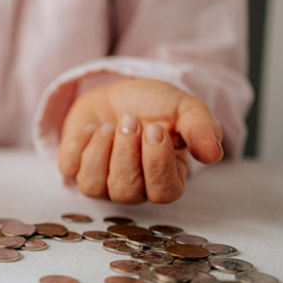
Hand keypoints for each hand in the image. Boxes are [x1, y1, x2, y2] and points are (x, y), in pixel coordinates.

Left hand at [58, 78, 222, 203]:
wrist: (121, 91)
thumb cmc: (155, 106)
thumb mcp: (184, 109)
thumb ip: (201, 128)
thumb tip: (214, 154)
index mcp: (166, 180)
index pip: (163, 192)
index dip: (157, 162)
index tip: (155, 129)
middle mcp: (134, 189)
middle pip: (126, 190)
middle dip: (126, 152)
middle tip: (131, 121)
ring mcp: (101, 182)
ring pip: (93, 186)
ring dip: (101, 150)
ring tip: (110, 124)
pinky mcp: (75, 168)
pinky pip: (68, 168)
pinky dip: (78, 144)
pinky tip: (91, 127)